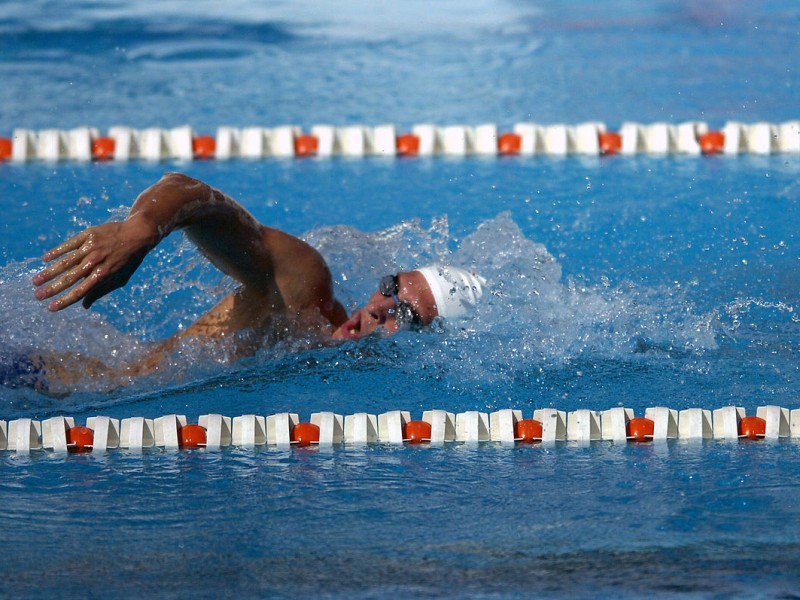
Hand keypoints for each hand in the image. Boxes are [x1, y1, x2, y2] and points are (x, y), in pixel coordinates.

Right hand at [33, 221, 154, 310]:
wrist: (137, 234)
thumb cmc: (129, 260)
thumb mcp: (120, 278)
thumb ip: (101, 291)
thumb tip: (84, 306)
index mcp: (103, 275)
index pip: (80, 291)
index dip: (65, 301)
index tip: (50, 308)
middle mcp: (95, 262)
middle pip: (69, 278)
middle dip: (52, 289)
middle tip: (37, 296)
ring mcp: (91, 248)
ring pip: (65, 262)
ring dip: (49, 273)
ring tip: (35, 281)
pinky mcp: (88, 235)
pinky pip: (69, 244)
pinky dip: (56, 251)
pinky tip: (45, 259)